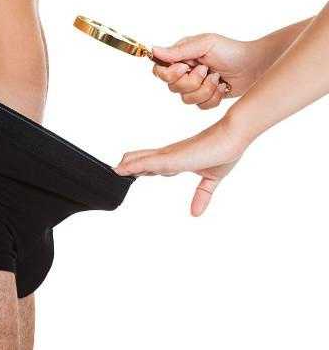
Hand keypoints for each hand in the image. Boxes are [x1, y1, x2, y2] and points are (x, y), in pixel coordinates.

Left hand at [115, 116, 246, 215]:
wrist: (235, 137)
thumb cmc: (224, 151)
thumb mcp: (211, 179)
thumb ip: (202, 194)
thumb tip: (195, 213)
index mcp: (179, 159)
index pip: (155, 165)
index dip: (143, 169)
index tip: (131, 172)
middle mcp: (171, 156)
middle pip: (144, 160)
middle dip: (131, 167)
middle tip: (117, 172)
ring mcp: (171, 156)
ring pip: (143, 160)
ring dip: (128, 166)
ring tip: (114, 171)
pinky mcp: (173, 157)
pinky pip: (149, 162)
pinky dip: (134, 165)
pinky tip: (122, 169)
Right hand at [152, 34, 263, 108]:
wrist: (253, 66)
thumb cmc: (230, 51)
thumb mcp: (204, 44)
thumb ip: (179, 50)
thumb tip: (154, 50)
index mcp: (181, 59)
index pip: (160, 72)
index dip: (169, 74)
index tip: (184, 68)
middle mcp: (185, 74)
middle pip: (173, 88)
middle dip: (193, 81)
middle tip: (208, 70)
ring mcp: (195, 88)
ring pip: (187, 100)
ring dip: (206, 89)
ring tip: (218, 78)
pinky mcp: (205, 100)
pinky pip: (201, 107)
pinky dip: (214, 98)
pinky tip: (222, 87)